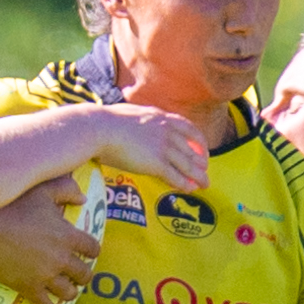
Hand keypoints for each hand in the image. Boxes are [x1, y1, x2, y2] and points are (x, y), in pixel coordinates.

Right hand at [0, 177, 102, 303]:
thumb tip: (83, 198)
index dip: (92, 251)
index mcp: (67, 235)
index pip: (93, 249)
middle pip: (85, 275)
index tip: (86, 252)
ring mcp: (46, 275)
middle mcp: (61, 258)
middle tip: (75, 274)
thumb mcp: (41, 190)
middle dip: (82, 276)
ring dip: (68, 292)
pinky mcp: (29, 288)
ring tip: (63, 289)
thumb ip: (65, 190)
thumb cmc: (12, 205)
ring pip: (69, 294)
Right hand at [87, 106, 209, 190]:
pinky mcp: (156, 163)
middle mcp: (166, 131)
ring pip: (187, 165)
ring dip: (198, 176)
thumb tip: (139, 122)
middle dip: (201, 162)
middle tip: (204, 171)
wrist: (99, 128)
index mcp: (161, 117)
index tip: (202, 150)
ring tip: (204, 185)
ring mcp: (163, 147)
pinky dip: (184, 184)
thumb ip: (143, 120)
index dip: (199, 142)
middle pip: (191, 149)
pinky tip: (189, 189)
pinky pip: (176, 176)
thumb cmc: (106, 122)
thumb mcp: (132, 113)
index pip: (189, 128)